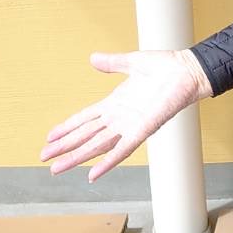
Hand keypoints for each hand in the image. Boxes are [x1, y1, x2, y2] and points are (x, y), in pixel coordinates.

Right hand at [39, 49, 210, 181]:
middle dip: (65, 147)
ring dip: (77, 158)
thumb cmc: (166, 66)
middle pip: (86, 136)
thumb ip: (112, 63)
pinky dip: (107, 162)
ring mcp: (130, 125)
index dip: (67, 127)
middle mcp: (120, 117)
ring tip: (57, 168)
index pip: (85, 118)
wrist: (188, 69)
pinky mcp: (144, 129)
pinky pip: (123, 149)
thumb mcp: (132, 61)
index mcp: (116, 102)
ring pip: (97, 146)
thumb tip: (93, 58)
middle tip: (44, 159)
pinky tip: (93, 174)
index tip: (49, 137)